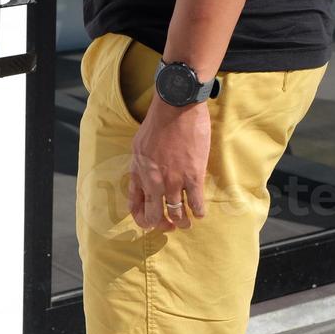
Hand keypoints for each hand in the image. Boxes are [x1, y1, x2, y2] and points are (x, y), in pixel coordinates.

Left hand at [129, 95, 210, 231]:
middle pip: (155, 216)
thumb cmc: (157, 123)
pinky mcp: (193, 177)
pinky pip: (196, 204)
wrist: (176, 108)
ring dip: (183, 223)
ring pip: (177, 215)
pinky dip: (198, 212)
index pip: (135, 206)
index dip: (142, 219)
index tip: (151, 221)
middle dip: (163, 225)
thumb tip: (143, 180)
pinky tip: (200, 213)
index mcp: (139, 174)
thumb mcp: (138, 146)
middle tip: (171, 225)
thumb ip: (140, 167)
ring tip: (187, 223)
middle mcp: (154, 182)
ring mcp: (173, 182)